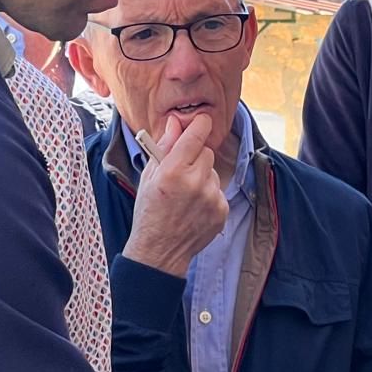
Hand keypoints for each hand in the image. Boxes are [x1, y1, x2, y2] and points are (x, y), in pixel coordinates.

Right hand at [121, 114, 227, 276]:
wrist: (160, 251)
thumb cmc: (149, 212)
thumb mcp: (149, 177)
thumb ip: (164, 147)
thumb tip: (175, 122)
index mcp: (173, 171)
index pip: (196, 135)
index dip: (199, 124)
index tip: (201, 120)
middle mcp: (195, 182)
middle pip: (206, 152)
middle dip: (195, 156)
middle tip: (181, 170)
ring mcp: (211, 198)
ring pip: (214, 172)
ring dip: (203, 177)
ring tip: (186, 194)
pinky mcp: (222, 210)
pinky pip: (218, 190)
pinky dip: (209, 194)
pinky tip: (194, 206)